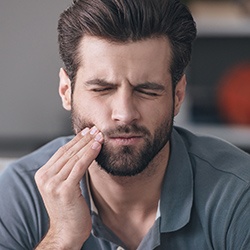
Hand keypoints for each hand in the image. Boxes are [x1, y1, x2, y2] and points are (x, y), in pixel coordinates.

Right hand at [34, 126, 102, 248]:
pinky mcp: (64, 189)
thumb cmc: (69, 209)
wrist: (67, 232)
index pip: (62, 152)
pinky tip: (97, 146)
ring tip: (99, 135)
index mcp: (43, 174)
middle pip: (68, 152)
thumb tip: (81, 151)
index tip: (87, 131)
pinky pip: (80, 166)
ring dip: (89, 144)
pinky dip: (89, 154)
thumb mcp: (64, 185)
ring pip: (74, 157)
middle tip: (95, 129)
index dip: (76, 140)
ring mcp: (53, 183)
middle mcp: (45, 177)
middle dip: (84, 139)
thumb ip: (67, 170)